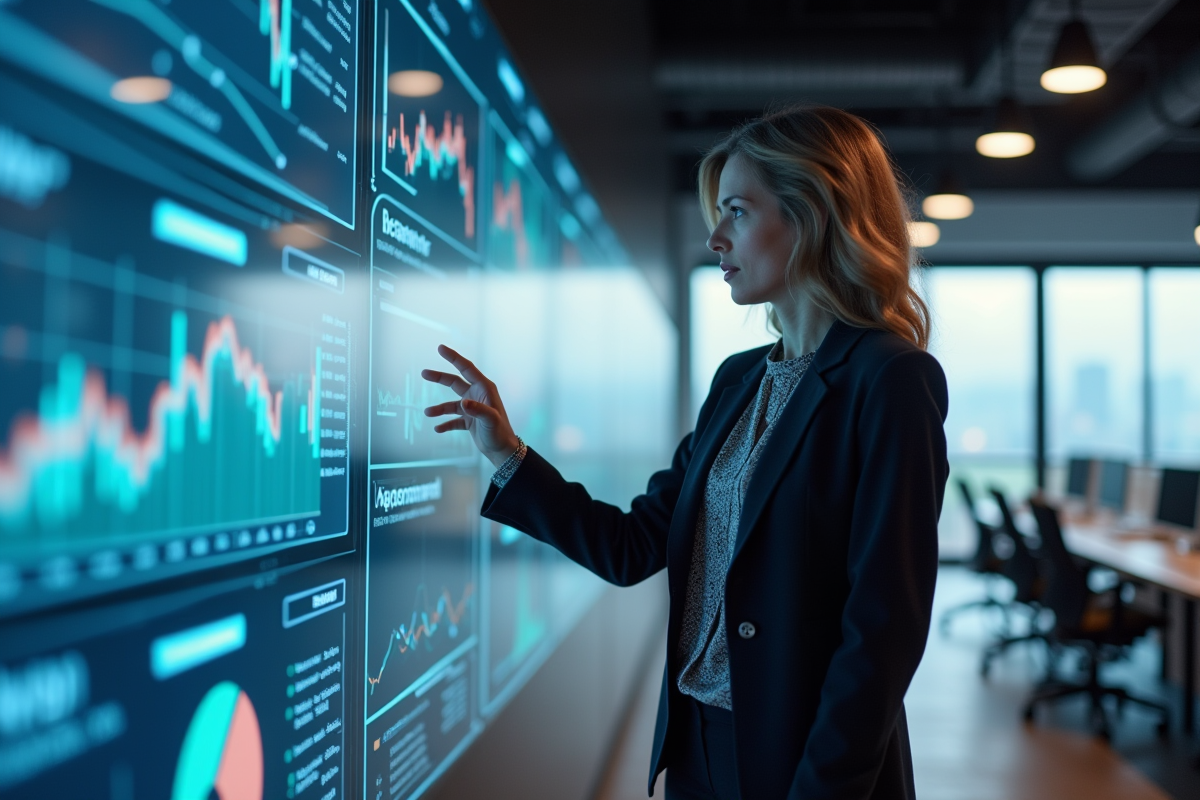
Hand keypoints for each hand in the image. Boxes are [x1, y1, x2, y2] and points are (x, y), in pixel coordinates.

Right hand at [422, 345, 519, 468]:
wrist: (503, 451)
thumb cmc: (500, 433)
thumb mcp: (490, 420)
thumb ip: (477, 410)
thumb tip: (463, 403)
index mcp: (484, 388)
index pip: (466, 368)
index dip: (453, 357)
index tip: (440, 348)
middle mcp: (477, 395)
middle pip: (454, 382)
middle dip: (439, 378)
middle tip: (424, 373)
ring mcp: (472, 407)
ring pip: (451, 403)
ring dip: (439, 408)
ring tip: (427, 413)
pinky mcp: (469, 420)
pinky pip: (453, 420)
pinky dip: (445, 423)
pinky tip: (438, 429)